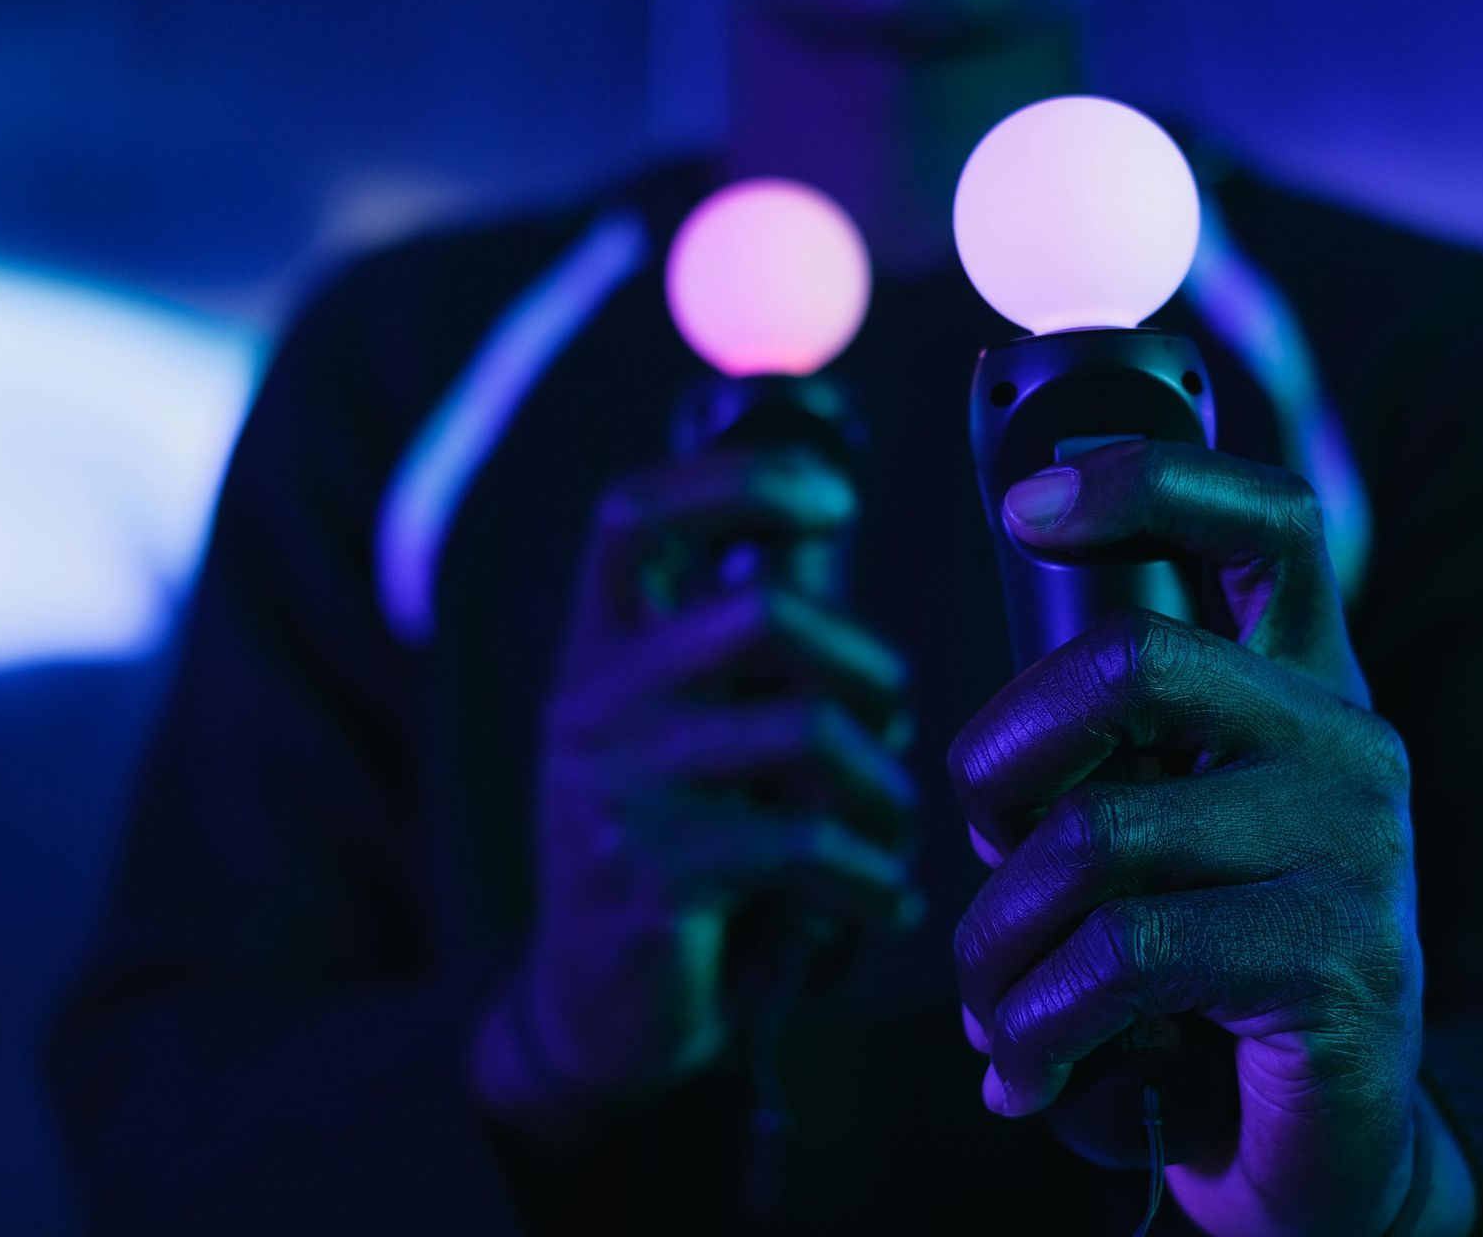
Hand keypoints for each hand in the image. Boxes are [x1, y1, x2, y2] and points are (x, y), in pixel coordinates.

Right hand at [471, 448, 918, 1123]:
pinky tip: (882, 900)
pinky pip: (810, 845)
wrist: (593, 1003)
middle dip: (867, 663)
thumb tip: (825, 528)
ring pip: (807, 731)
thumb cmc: (667, 841)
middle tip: (889, 719)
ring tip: (889, 826)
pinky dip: (874, 877)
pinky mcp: (654, 877)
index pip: (635, 512)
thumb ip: (735, 638)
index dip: (740, 478)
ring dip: (882, 784)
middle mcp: (594, 699)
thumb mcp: (678, 724)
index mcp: (598, 644)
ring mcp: (617, 788)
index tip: (832, 499)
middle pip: (764, 612)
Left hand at [950, 439, 1441, 1235]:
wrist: (1319, 1151)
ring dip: (995, 938)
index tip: (1025, 505)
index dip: (1146, 476)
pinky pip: (1119, 954)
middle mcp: (1347, 744)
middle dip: (998, 757)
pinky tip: (1026, 1068)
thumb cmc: (1207, 977)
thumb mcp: (1167, 842)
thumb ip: (1113, 763)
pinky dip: (1033, 1022)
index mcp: (1307, 687)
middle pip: (1131, 659)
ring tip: (991, 1004)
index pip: (1266, 521)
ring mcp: (1357, 850)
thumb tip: (985, 762)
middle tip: (983, 848)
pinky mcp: (1337, 963)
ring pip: (1094, 833)